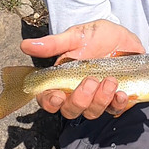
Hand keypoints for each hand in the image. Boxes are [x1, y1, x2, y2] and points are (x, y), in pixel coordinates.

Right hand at [20, 19, 145, 118]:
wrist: (124, 36)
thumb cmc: (97, 36)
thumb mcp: (76, 36)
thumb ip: (54, 44)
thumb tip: (25, 45)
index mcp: (62, 80)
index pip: (48, 99)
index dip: (49, 102)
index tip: (57, 96)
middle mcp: (77, 93)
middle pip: (70, 111)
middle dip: (80, 100)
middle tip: (90, 81)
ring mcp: (97, 98)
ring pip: (92, 112)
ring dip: (100, 100)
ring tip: (111, 80)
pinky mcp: (116, 99)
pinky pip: (115, 109)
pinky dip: (118, 104)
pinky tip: (121, 93)